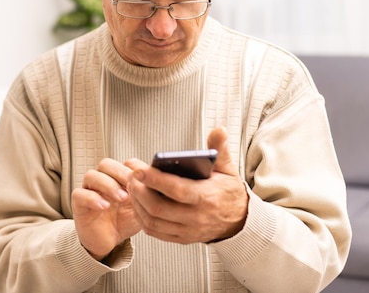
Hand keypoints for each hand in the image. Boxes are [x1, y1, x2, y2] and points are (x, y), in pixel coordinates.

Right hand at [72, 158, 141, 260]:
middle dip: (120, 173)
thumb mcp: (141, 208)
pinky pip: (80, 194)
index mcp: (118, 178)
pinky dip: (92, 198)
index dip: (134, 169)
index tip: (145, 180)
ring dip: (108, 184)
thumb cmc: (125, 221)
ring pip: (91, 175)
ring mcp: (89, 190)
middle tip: (132, 186)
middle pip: (106, 164)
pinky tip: (105, 206)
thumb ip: (148, 195)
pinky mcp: (78, 204)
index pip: (124, 163)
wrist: (109, 242)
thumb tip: (161, 183)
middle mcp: (102, 180)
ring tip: (122, 198)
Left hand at [126, 127, 247, 243]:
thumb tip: (219, 130)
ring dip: (137, 203)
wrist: (238, 219)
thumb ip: (219, 148)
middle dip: (139, 191)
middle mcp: (197, 217)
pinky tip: (137, 203)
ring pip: (153, 221)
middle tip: (131, 176)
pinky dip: (141, 217)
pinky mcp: (181, 238)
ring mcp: (188, 230)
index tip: (140, 169)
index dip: (156, 180)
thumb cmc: (227, 191)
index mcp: (207, 197)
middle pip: (159, 208)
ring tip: (131, 186)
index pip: (177, 190)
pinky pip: (155, 231)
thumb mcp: (227, 168)